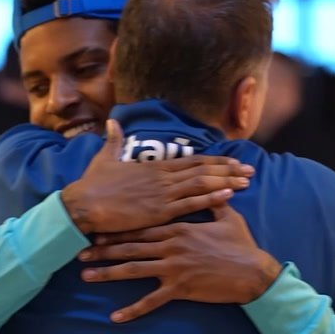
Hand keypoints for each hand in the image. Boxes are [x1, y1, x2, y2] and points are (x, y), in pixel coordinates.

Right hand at [60, 119, 254, 233]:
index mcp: (154, 166)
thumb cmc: (93, 185)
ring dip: (226, 182)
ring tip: (246, 181)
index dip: (215, 161)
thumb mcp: (105, 158)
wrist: (83, 204)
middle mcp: (163, 177)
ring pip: (202, 184)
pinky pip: (191, 204)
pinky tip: (228, 195)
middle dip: (229, 170)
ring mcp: (163, 194)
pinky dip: (211, 198)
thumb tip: (113, 122)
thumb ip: (114, 140)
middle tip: (250, 170)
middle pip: (203, 170)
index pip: (192, 161)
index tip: (233, 160)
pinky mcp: (159, 211)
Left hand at [77, 203, 282, 322]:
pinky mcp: (179, 288)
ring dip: (108, 273)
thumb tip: (213, 189)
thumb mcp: (227, 217)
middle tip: (80, 252)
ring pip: (133, 269)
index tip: (97, 229)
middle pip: (129, 246)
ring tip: (86, 276)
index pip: (140, 227)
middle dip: (103, 250)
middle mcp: (170, 246)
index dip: (117, 229)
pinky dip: (132, 310)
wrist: (252, 272)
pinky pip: (151, 301)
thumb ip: (213, 204)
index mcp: (177, 228)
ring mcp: (173, 268)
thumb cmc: (241, 244)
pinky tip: (115, 317)